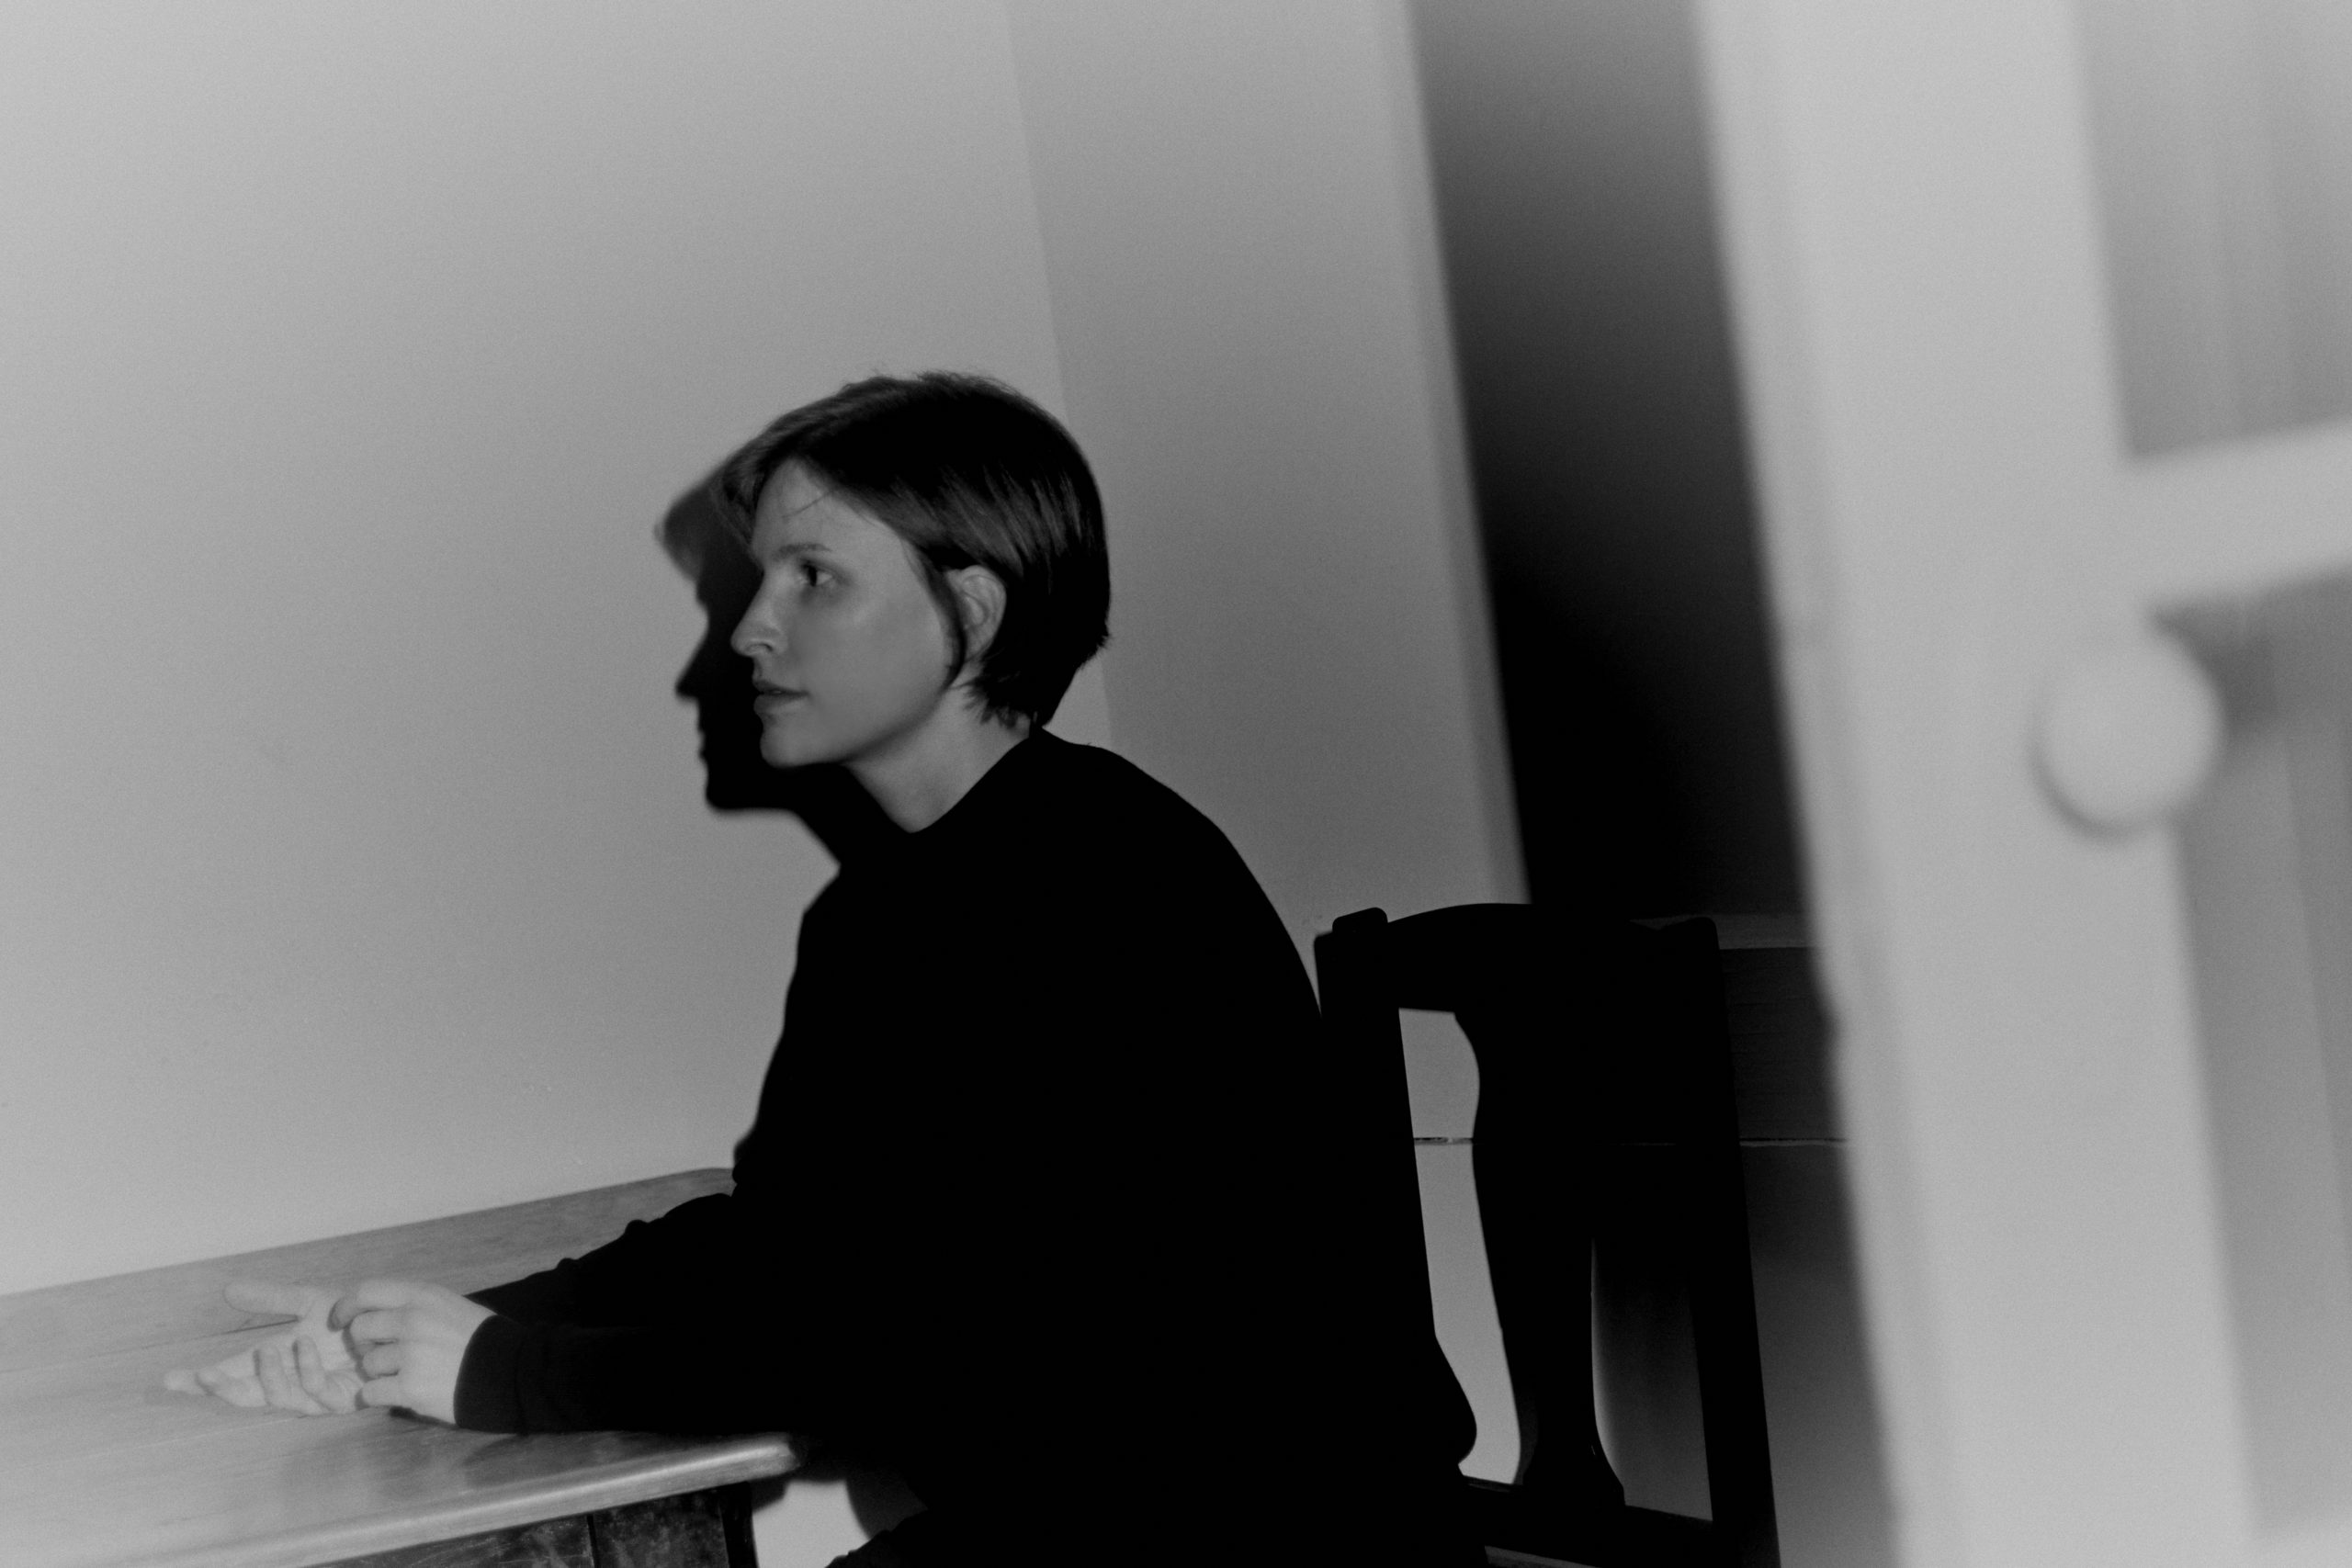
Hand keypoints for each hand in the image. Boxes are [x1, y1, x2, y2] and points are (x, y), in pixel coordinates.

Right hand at [164, 1279, 364, 1414]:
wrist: (396, 1325)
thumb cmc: (353, 1319)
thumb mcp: (308, 1303)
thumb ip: (271, 1299)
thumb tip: (227, 1289)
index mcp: (277, 1362)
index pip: (231, 1375)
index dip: (201, 1380)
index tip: (168, 1378)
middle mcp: (291, 1382)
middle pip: (245, 1397)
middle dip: (221, 1390)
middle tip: (203, 1374)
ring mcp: (314, 1394)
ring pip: (277, 1399)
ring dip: (268, 1375)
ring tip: (268, 1349)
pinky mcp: (342, 1400)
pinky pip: (316, 1392)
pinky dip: (306, 1369)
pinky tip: (304, 1347)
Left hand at [330, 1279, 495, 1424]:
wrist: (511, 1372)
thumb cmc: (482, 1339)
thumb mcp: (450, 1305)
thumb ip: (415, 1305)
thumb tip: (378, 1313)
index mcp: (422, 1296)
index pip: (366, 1291)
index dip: (346, 1306)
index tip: (339, 1320)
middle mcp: (412, 1320)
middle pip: (361, 1330)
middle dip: (365, 1345)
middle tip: (381, 1354)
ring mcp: (410, 1354)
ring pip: (368, 1364)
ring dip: (378, 1373)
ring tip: (404, 1375)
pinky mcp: (410, 1388)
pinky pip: (372, 1393)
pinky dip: (379, 1396)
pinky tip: (398, 1393)